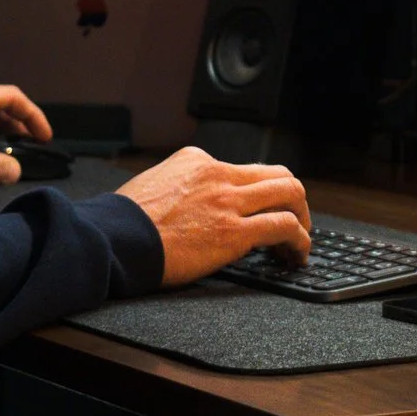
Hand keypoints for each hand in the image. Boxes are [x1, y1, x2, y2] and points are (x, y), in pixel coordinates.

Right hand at [115, 146, 311, 286]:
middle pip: (278, 174)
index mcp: (197, 160)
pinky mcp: (234, 231)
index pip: (244, 169)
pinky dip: (299, 240)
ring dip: (303, 216)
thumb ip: (180, 186)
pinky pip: (284, 227)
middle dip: (294, 197)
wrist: (113, 239)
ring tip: (300, 239)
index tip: (260, 210)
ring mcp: (228, 201)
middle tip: (296, 219)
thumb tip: (193, 204)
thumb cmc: (123, 222)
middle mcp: (217, 174)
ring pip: (290, 193)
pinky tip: (296, 255)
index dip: (259, 192)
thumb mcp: (154, 183)